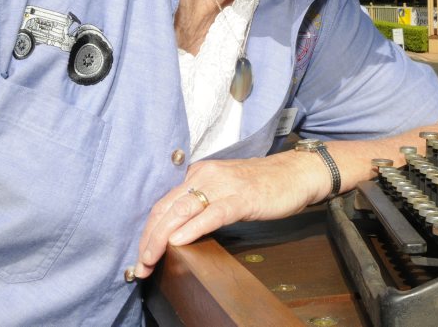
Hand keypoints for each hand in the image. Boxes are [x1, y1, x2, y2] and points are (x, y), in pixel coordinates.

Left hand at [131, 151, 322, 279]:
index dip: (149, 230)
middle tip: (140, 264)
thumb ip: (203, 205)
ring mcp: (223, 185)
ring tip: (151, 258)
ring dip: (162, 237)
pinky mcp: (241, 197)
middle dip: (149, 238)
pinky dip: (192, 228)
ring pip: (183, 211)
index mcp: (199, 175)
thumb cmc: (263, 184)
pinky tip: (179, 241)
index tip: (141, 255)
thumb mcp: (225, 191)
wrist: (297, 173)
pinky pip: (212, 214)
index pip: (164, 203)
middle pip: (167, 208)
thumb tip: (180, 231)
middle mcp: (205, 176)